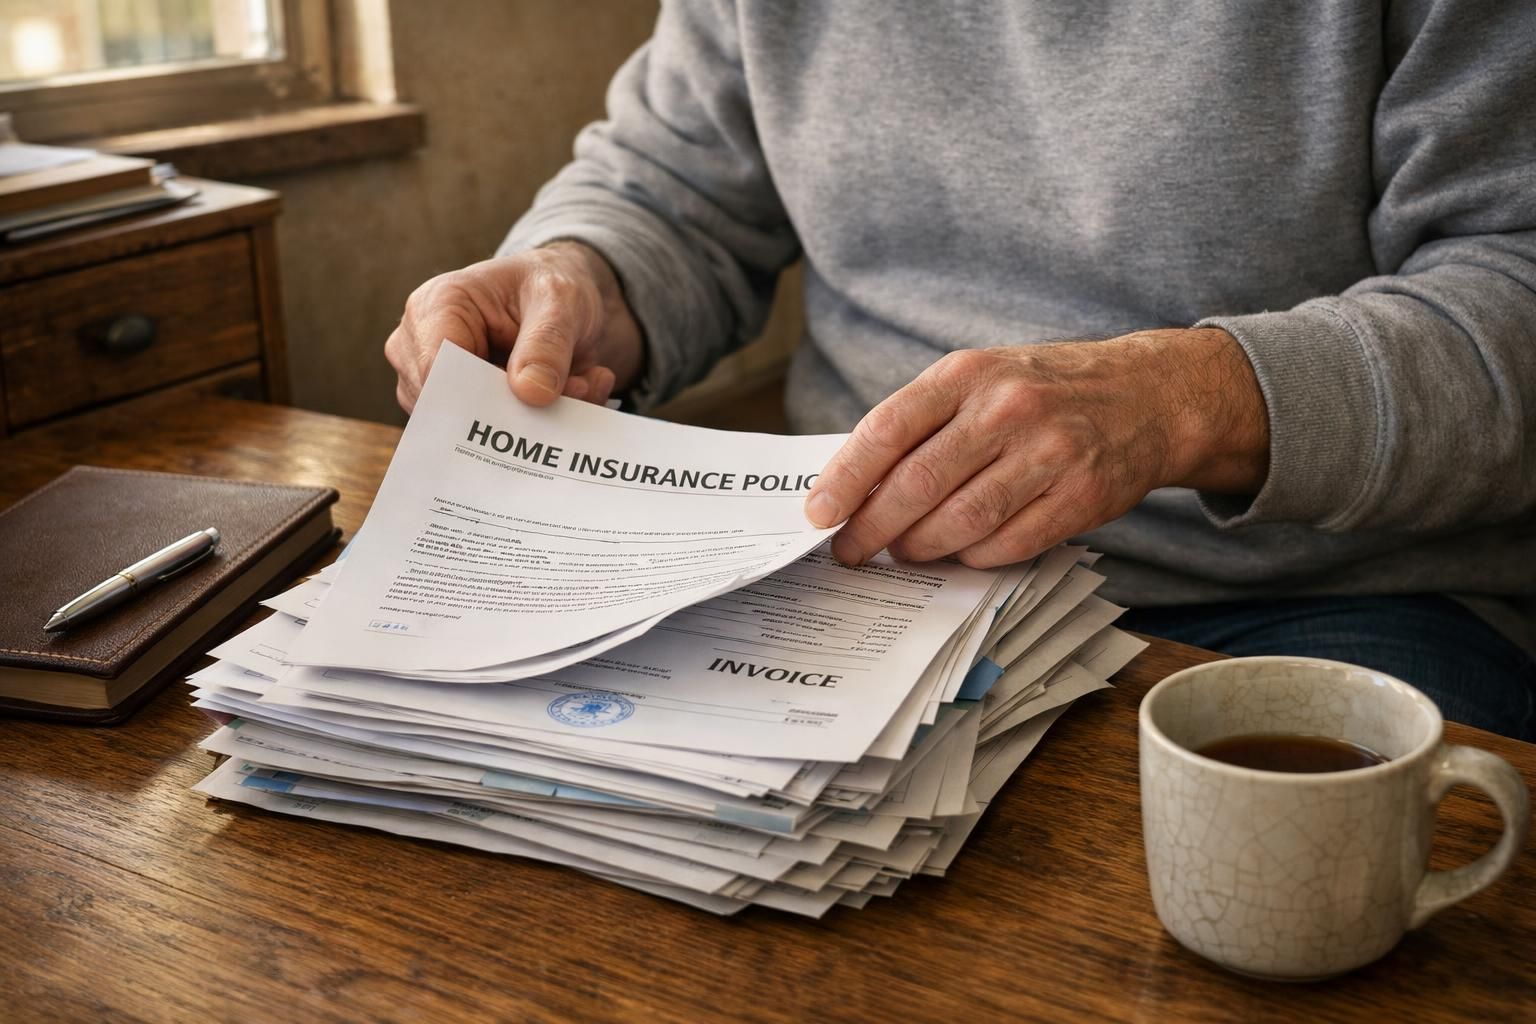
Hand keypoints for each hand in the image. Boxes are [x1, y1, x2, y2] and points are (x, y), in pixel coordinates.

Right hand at [386, 242, 644, 412]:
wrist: (559, 299)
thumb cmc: (547, 286)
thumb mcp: (560, 300)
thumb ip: (547, 343)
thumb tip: (531, 394)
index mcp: (436, 306)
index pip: (437, 369)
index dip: (482, 397)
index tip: (537, 401)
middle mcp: (422, 346)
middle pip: (451, 405)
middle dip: (519, 409)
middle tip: (578, 389)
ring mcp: (434, 381)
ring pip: (472, 428)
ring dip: (535, 419)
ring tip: (580, 385)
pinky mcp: (458, 408)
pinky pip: (489, 435)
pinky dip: (539, 424)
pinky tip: (573, 394)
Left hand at [802, 329, 1269, 567]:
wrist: (1146, 396)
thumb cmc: (1043, 392)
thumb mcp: (980, 381)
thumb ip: (922, 424)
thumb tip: (853, 486)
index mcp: (968, 374)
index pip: (889, 428)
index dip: (846, 478)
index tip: (819, 514)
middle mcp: (1007, 408)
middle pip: (919, 484)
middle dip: (873, 528)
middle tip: (850, 552)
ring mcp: (1049, 452)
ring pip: (961, 521)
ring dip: (921, 548)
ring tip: (903, 553)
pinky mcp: (1081, 495)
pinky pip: (1008, 544)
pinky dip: (973, 557)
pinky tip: (960, 553)